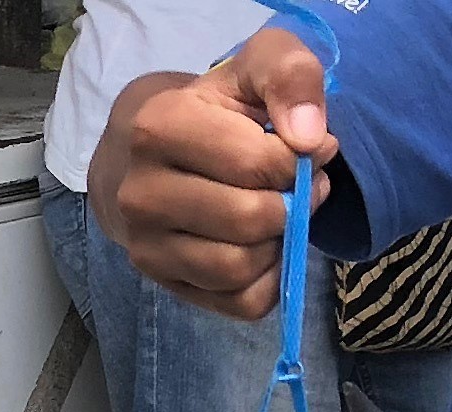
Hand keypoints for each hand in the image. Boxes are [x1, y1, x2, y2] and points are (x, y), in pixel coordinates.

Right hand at [90, 32, 332, 321]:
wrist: (162, 153)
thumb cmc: (219, 109)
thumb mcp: (256, 68)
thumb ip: (290, 76)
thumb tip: (311, 139)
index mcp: (156, 128)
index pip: (256, 163)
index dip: (298, 160)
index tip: (301, 148)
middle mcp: (140, 194)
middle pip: (249, 219)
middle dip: (292, 204)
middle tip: (297, 186)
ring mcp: (147, 247)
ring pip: (240, 268)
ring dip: (278, 243)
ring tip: (279, 212)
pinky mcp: (167, 286)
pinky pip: (242, 303)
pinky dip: (268, 278)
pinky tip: (263, 245)